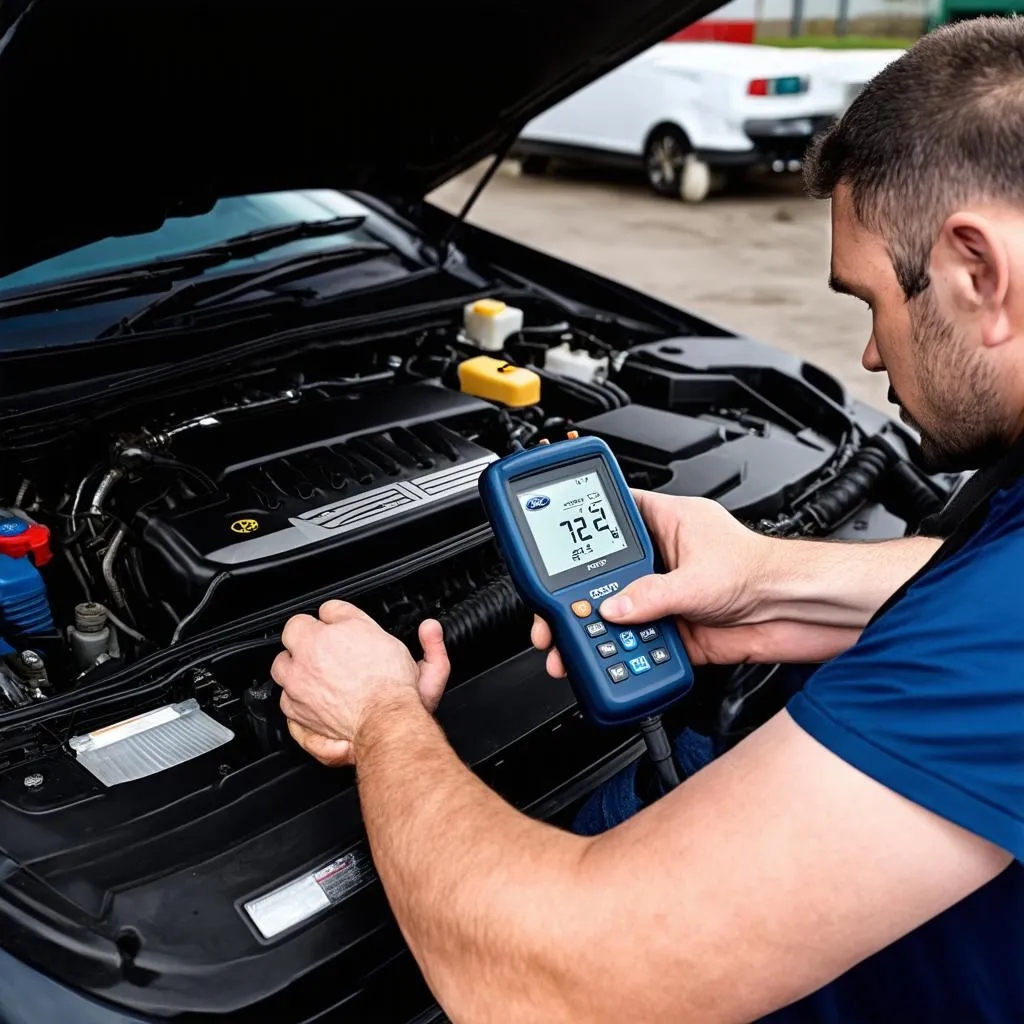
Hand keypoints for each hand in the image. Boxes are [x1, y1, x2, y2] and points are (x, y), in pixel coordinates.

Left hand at [272, 600, 449, 765]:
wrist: (385, 723)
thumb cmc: (394, 687)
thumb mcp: (405, 646)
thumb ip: (417, 636)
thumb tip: (425, 627)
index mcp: (325, 635)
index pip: (316, 613)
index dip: (330, 621)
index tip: (340, 629)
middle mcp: (306, 658)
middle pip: (291, 638)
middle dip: (305, 642)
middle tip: (326, 651)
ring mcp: (297, 687)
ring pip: (282, 670)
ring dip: (295, 670)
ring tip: (316, 676)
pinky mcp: (296, 713)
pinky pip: (286, 703)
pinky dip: (297, 703)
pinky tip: (315, 703)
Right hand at [532, 491, 857, 672]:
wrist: (795, 611)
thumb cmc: (761, 568)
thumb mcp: (699, 577)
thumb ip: (652, 595)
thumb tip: (612, 608)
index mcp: (663, 524)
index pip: (611, 518)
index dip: (579, 530)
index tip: (551, 547)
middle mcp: (659, 560)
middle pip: (603, 576)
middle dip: (575, 600)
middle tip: (551, 619)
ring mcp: (663, 597)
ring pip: (616, 615)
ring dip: (595, 635)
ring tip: (569, 650)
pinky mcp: (673, 632)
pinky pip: (638, 647)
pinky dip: (623, 659)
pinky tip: (609, 666)